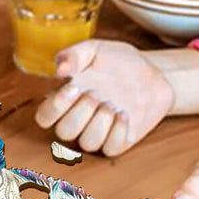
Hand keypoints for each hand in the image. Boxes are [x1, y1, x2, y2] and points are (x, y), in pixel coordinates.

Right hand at [33, 39, 173, 155]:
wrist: (154, 74)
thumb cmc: (119, 61)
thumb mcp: (94, 49)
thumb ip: (73, 55)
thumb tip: (59, 70)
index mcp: (67, 99)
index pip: (45, 117)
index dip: (54, 107)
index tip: (74, 87)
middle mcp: (79, 119)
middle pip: (64, 133)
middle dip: (80, 113)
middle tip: (96, 93)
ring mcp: (99, 132)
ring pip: (87, 143)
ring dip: (99, 123)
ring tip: (113, 103)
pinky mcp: (119, 142)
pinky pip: (110, 149)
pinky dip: (116, 132)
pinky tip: (124, 114)